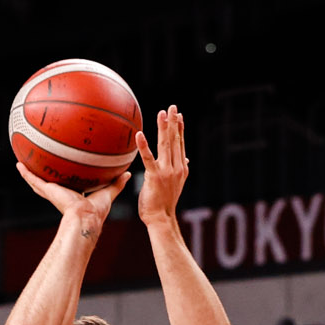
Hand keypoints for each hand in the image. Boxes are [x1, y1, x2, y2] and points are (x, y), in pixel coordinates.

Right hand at [16, 163, 128, 226]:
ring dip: (30, 173)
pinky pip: (33, 180)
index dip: (64, 179)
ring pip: (37, 181)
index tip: (62, 172)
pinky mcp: (48, 191)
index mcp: (73, 195)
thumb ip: (116, 183)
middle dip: (44, 175)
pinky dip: (25, 173)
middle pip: (49, 183)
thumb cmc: (97, 211)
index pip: (67, 185)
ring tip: (22, 163)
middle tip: (38, 164)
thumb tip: (127, 174)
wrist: (86, 217)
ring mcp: (52, 192)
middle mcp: (60, 193)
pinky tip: (18, 164)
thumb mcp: (108, 192)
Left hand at [133, 106, 188, 227]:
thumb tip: (186, 158)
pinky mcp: (155, 176)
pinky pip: (148, 158)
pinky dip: (144, 146)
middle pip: (175, 140)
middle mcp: (177, 167)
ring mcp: (167, 171)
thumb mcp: (175, 183)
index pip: (181, 144)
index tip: (179, 115)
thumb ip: (179, 169)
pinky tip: (139, 134)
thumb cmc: (164, 202)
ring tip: (162, 113)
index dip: (179, 128)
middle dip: (174, 122)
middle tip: (172, 107)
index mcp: (181, 168)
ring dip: (164, 128)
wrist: (161, 218)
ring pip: (165, 145)